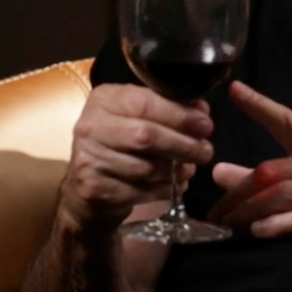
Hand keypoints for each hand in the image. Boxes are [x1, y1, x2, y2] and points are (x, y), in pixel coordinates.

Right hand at [57, 84, 214, 232]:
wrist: (85, 187)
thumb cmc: (119, 142)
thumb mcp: (136, 115)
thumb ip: (166, 108)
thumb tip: (201, 111)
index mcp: (104, 100)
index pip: (145, 103)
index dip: (180, 115)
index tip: (206, 125)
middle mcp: (91, 127)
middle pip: (146, 136)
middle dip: (184, 144)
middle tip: (206, 151)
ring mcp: (89, 159)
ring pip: (147, 167)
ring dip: (176, 170)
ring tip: (190, 168)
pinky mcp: (95, 189)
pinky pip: (141, 191)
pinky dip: (164, 189)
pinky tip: (173, 185)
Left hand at [206, 82, 291, 281]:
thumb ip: (261, 182)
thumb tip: (217, 172)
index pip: (287, 121)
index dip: (261, 106)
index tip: (235, 89)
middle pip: (274, 169)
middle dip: (240, 191)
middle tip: (215, 212)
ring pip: (285, 193)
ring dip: (251, 210)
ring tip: (228, 224)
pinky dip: (278, 224)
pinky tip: (257, 230)